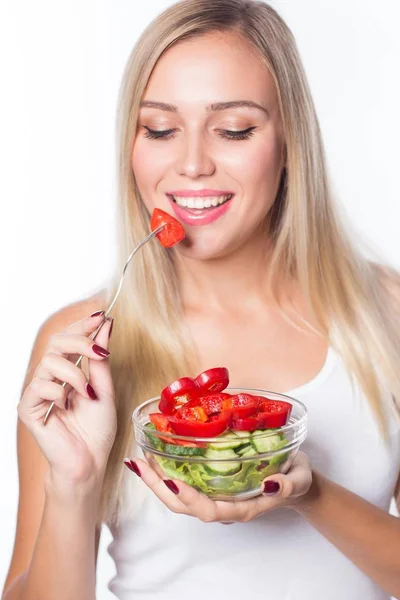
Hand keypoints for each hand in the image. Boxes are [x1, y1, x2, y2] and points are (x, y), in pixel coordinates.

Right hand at [18, 313, 116, 487]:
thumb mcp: (105, 388)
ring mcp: (38, 392)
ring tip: (88, 392)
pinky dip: (58, 392)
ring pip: (49, 362)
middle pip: (55, 342)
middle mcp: (50, 378)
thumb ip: (100, 359)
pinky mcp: (29, 409)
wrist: (90, 461)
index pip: (68, 338)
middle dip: (80, 341)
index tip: (101, 316)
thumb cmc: (97, 429)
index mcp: (68, 371)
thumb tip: (105, 326)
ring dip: (74, 373)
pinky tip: (67, 405)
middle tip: (100, 351)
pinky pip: (39, 386)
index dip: (82, 325)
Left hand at [124, 451, 311, 522]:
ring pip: (180, 497)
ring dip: (157, 481)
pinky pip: (185, 484)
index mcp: (242, 508)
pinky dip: (167, 474)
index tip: (172, 482)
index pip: (209, 510)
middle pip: (184, 506)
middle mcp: (224, 505)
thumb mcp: (299, 479)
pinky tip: (155, 457)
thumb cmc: (296, 479)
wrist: (296, 480)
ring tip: (139, 460)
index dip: (189, 499)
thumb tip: (271, 484)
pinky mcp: (213, 485)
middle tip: (140, 464)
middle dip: (159, 488)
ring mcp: (216, 496)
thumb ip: (288, 484)